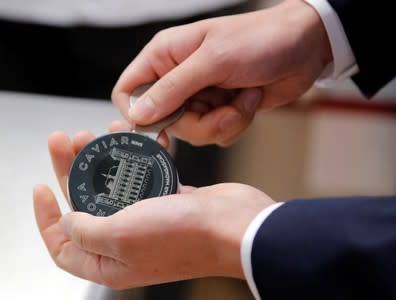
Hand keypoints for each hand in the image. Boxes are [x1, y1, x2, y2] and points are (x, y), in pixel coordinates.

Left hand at [34, 131, 274, 288]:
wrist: (233, 224)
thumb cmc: (184, 236)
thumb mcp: (121, 236)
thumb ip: (86, 231)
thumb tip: (69, 221)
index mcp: (111, 261)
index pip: (64, 244)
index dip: (46, 217)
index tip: (40, 187)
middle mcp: (128, 242)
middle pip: (87, 205)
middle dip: (72, 171)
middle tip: (66, 140)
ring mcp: (150, 219)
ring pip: (116, 185)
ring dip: (104, 159)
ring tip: (98, 133)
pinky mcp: (169, 199)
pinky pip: (144, 175)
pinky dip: (137, 157)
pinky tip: (135, 138)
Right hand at [111, 0, 331, 145]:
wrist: (304, 48)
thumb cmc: (260, 40)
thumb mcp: (213, 61)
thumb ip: (173, 88)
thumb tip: (140, 115)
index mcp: (165, 56)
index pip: (129, 91)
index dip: (138, 115)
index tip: (161, 129)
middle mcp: (179, 78)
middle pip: (166, 121)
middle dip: (199, 122)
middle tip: (222, 106)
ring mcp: (201, 96)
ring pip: (194, 131)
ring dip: (223, 121)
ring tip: (241, 97)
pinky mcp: (221, 109)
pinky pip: (217, 133)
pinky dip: (236, 122)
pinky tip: (249, 100)